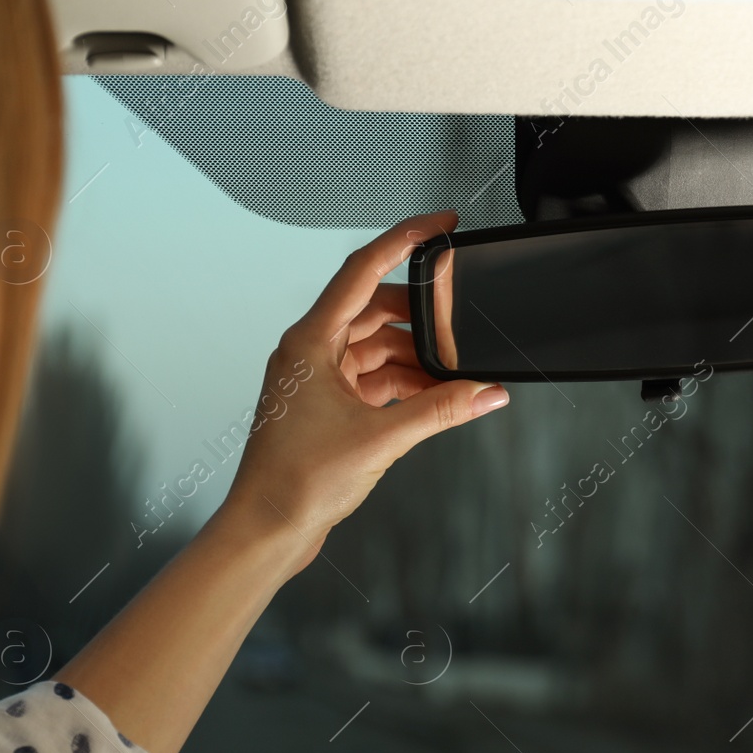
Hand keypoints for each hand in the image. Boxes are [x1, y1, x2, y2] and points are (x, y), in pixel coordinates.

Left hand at [220, 211, 508, 571]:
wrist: (267, 528)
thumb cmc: (295, 482)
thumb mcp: (381, 439)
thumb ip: (441, 411)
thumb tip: (486, 392)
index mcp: (310, 341)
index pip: (363, 270)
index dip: (405, 239)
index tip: (440, 224)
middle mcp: (310, 352)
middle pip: (376, 309)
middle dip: (422, 318)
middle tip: (459, 325)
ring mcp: (317, 379)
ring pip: (378, 347)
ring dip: (416, 358)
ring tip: (454, 375)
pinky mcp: (328, 406)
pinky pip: (375, 378)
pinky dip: (406, 384)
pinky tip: (435, 397)